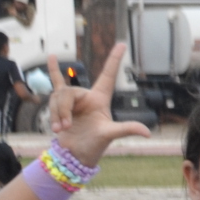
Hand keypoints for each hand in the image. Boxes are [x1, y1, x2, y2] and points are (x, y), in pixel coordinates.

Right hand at [46, 44, 148, 163]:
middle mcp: (87, 97)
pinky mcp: (60, 106)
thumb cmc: (94, 146)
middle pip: (69, 92)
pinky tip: (52, 75)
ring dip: (56, 113)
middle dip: (64, 109)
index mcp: (100, 99)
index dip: (114, 59)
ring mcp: (73, 101)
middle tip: (65, 127)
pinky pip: (54, 88)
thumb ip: (126, 130)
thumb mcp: (110, 135)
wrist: (74, 156)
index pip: (108, 75)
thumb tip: (147, 133)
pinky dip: (53, 86)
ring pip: (58, 96)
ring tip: (60, 129)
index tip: (122, 44)